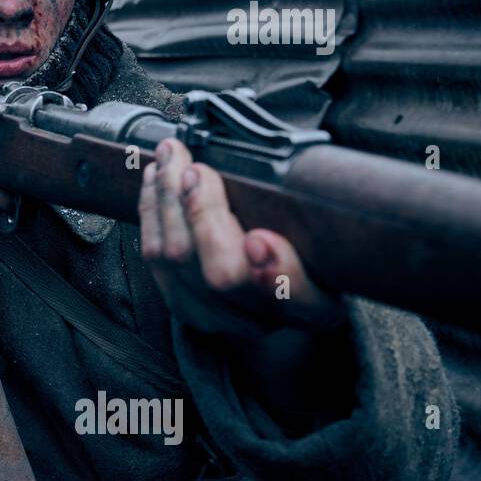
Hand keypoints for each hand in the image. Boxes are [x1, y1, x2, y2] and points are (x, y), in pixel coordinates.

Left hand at [139, 138, 342, 335]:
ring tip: (171, 159)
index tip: (260, 240)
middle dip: (204, 213)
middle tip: (197, 169)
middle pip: (224, 275)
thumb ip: (314, 221)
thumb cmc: (307, 254)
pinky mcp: (183, 306)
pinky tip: (155, 179)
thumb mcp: (327, 241)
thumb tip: (279, 180)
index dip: (278, 273)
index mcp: (315, 307)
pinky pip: (154, 257)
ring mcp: (217, 318)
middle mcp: (264, 320)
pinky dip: (152, 209)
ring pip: (178, 261)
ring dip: (168, 200)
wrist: (272, 296)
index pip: (299, 298)